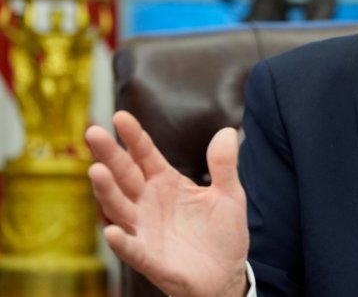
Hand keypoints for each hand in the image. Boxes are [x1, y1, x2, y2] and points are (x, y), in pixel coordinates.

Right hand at [86, 111, 249, 296]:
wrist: (225, 275)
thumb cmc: (222, 233)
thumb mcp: (229, 194)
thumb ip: (224, 164)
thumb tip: (227, 131)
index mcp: (167, 182)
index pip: (146, 155)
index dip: (135, 137)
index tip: (121, 117)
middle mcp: (149, 202)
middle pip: (125, 174)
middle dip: (109, 155)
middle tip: (94, 132)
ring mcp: (145, 229)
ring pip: (120, 207)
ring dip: (107, 191)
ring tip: (96, 171)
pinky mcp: (148, 258)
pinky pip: (131, 248)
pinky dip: (121, 241)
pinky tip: (112, 231)